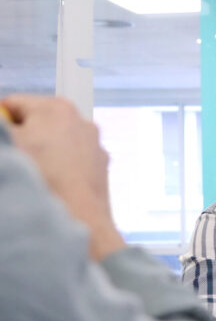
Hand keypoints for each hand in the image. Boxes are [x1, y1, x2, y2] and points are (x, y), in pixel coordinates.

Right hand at [2, 95, 124, 259]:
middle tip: (14, 159)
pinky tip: (50, 184)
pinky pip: (71, 161)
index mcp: (56, 108)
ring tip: (32, 174)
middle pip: (36, 123)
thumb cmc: (43, 178)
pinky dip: (59, 168)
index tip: (1, 140)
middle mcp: (81, 121)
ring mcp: (94, 145)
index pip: (12, 104)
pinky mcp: (100, 167)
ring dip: (40, 154)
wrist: (78, 217)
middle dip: (21, 139)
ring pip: (55, 143)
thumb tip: (4, 126)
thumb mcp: (8, 144)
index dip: (0, 122)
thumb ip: (2, 127)